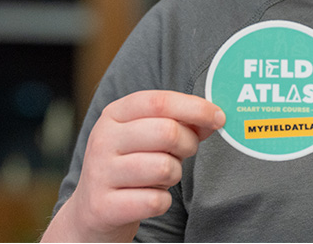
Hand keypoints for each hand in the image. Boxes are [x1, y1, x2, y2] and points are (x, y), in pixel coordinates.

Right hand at [41, 90, 225, 241]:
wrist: (93, 211)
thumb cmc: (132, 165)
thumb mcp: (149, 136)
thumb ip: (180, 122)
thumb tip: (215, 118)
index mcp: (115, 114)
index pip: (160, 101)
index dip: (195, 107)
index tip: (219, 117)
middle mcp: (103, 139)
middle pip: (167, 132)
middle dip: (188, 144)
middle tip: (185, 153)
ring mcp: (100, 173)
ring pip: (164, 167)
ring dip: (174, 174)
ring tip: (161, 176)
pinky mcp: (103, 206)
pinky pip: (155, 201)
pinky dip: (161, 201)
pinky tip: (149, 198)